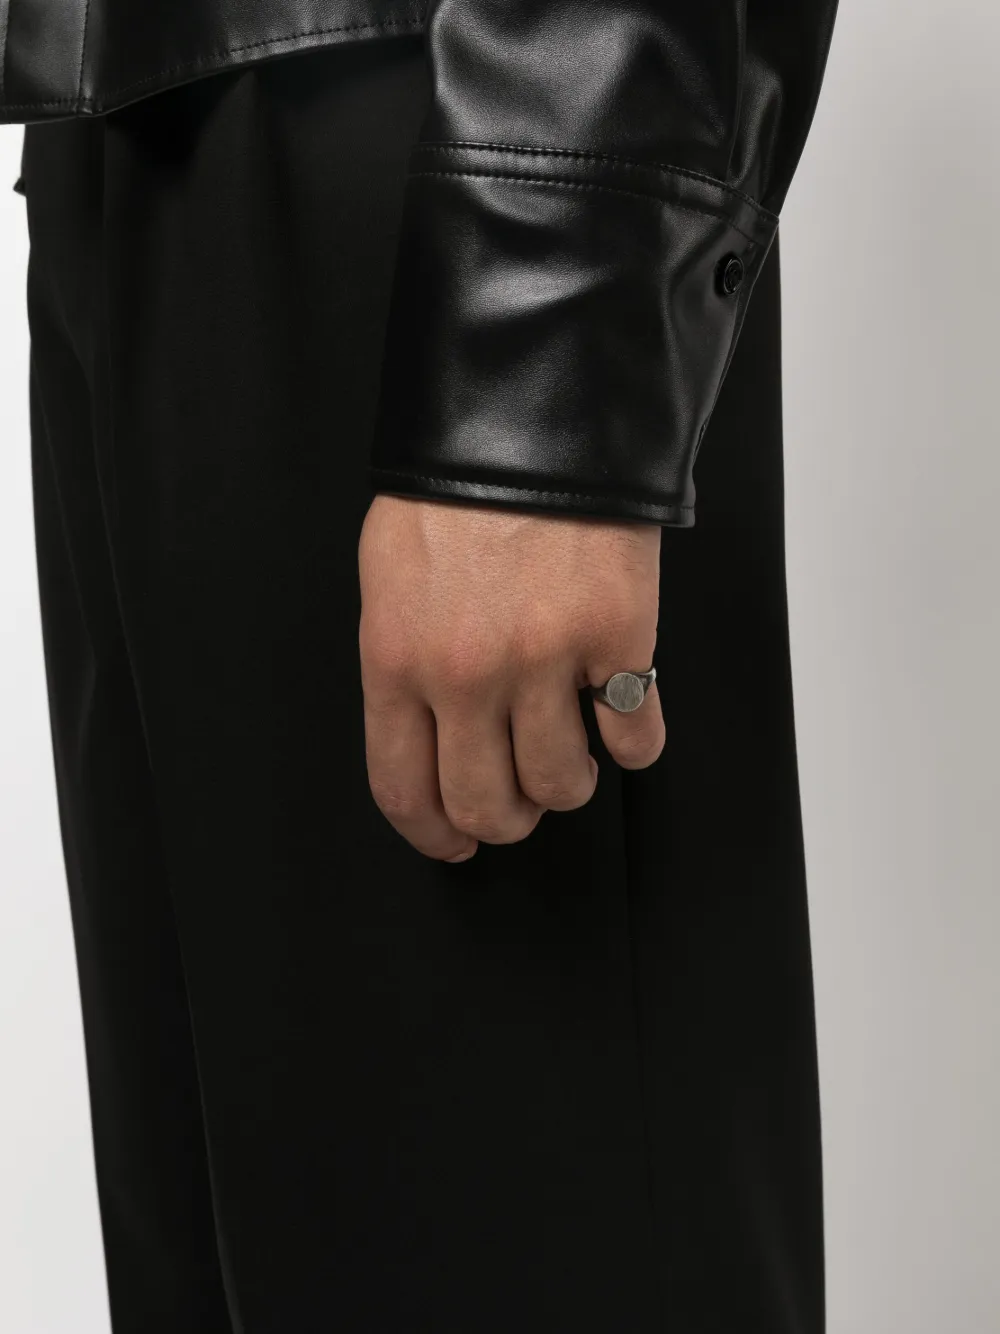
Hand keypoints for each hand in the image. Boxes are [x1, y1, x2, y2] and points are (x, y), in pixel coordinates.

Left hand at [359, 495, 664, 860]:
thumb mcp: (390, 579)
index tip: (453, 844)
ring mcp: (546, 661)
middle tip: (518, 803)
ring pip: (562, 785)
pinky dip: (633, 743)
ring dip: (569, 784)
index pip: (405, 789)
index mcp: (399, 660)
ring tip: (572, 752)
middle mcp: (467, 676)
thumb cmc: (456, 492)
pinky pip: (635, 738)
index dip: (433, 835)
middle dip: (506, 819)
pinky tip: (621, 718)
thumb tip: (427, 735)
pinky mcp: (618, 641)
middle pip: (487, 806)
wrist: (533, 420)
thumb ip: (401, 663)